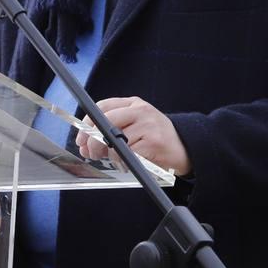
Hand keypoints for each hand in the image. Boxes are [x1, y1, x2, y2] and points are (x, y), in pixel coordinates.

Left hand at [76, 96, 191, 176]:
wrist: (186, 147)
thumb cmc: (155, 138)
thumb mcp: (136, 124)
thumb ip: (114, 127)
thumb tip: (86, 143)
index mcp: (134, 103)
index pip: (102, 106)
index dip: (87, 123)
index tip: (81, 138)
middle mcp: (141, 110)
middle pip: (106, 120)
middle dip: (93, 140)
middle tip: (91, 153)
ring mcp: (148, 125)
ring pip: (115, 139)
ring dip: (108, 154)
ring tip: (112, 160)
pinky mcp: (154, 142)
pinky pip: (128, 153)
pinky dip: (122, 161)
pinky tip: (125, 164)